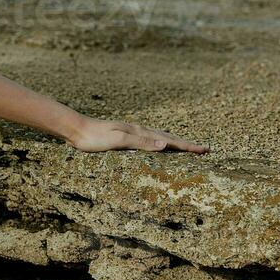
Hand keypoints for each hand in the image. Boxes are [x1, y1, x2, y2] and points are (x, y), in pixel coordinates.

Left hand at [68, 116, 208, 152]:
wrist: (75, 128)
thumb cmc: (93, 137)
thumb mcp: (117, 141)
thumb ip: (140, 142)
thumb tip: (165, 145)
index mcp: (140, 132)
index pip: (169, 141)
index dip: (187, 146)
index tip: (205, 150)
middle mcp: (138, 130)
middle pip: (168, 137)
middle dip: (187, 144)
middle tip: (204, 149)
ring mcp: (131, 132)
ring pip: (159, 136)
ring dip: (175, 142)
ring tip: (186, 146)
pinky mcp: (123, 136)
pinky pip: (149, 139)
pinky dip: (160, 142)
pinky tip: (156, 144)